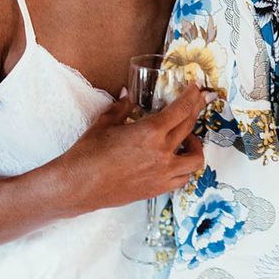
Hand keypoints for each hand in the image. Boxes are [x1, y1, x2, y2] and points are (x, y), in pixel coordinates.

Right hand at [58, 83, 206, 212]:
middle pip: (190, 127)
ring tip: (187, 139)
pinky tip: (176, 161)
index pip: (181, 109)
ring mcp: (162, 174)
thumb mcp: (104, 123)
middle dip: (197, 110)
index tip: (197, 89)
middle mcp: (162, 153)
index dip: (192, 97)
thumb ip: (121, 107)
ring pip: (195, 158)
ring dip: (196, 145)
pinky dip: (184, 168)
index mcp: (150, 132)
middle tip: (200, 101)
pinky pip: (182, 178)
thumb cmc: (87, 154)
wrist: (77, 187)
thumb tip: (127, 94)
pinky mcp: (157, 189)